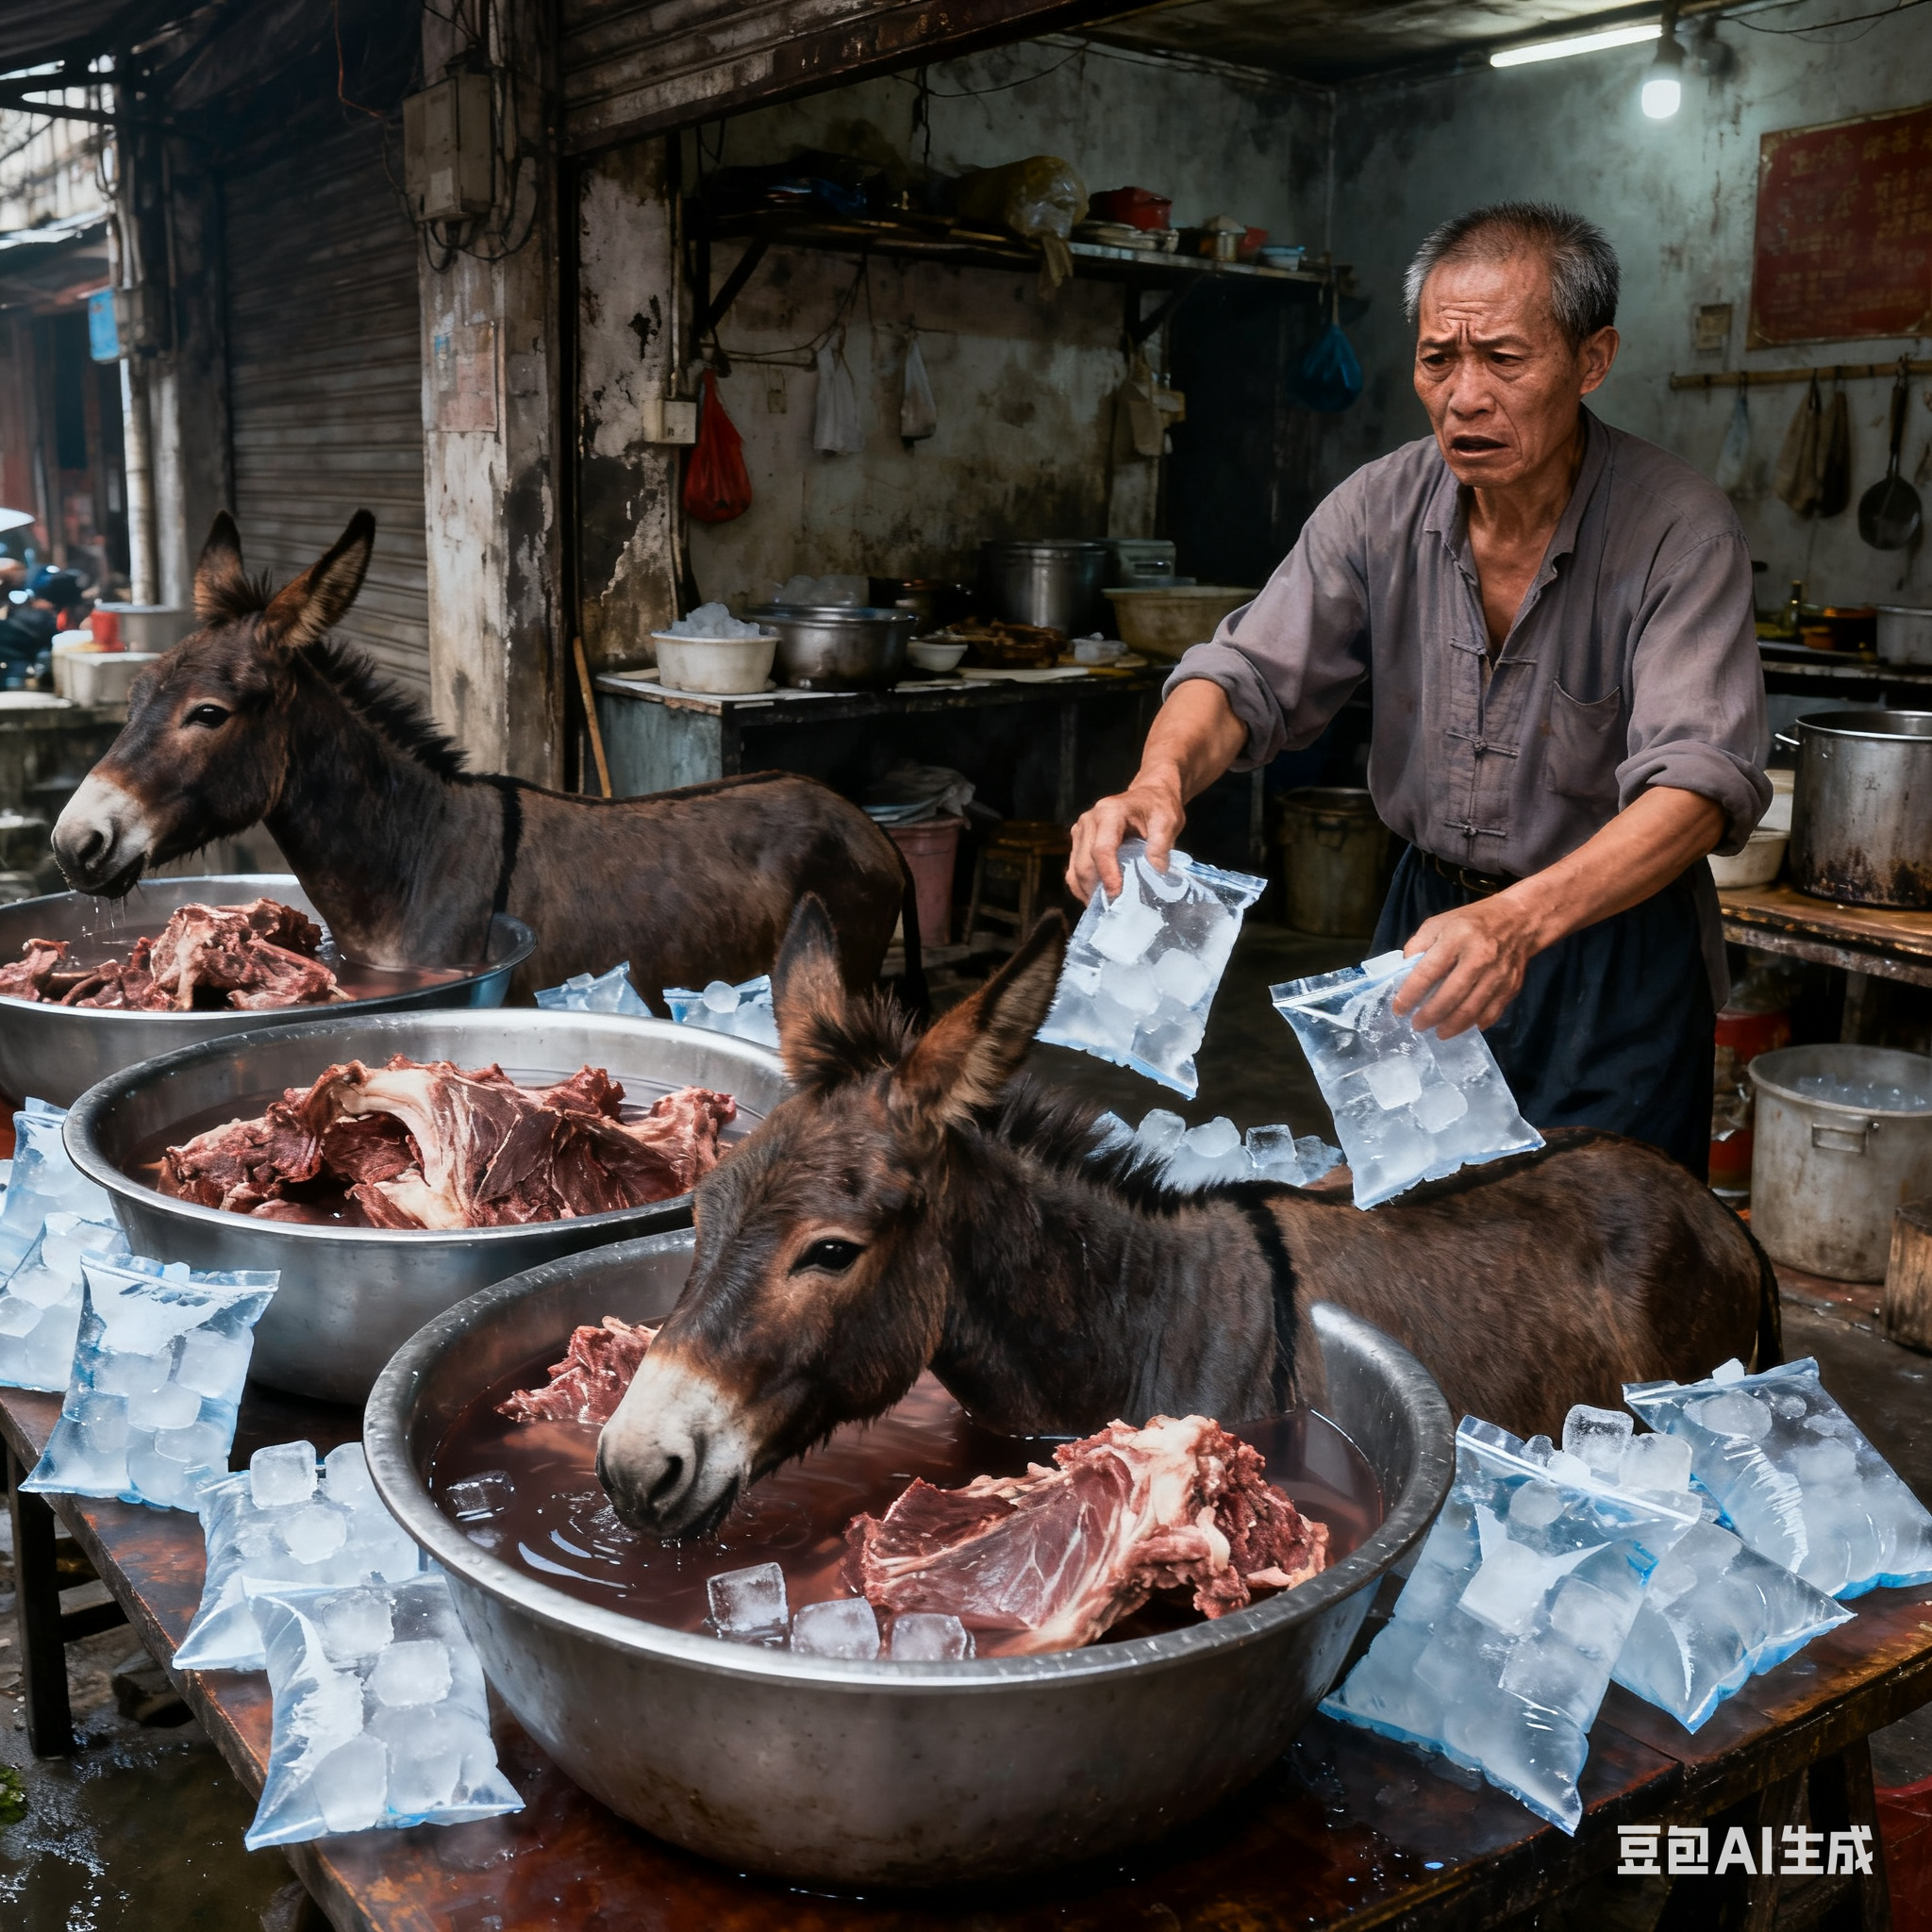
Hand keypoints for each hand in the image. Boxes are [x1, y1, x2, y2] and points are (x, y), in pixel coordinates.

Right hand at [1066, 772, 1184, 902]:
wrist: (1148, 795)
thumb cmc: (1159, 808)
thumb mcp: (1168, 821)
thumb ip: (1161, 845)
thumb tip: (1155, 872)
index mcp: (1109, 812)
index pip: (1101, 849)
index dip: (1108, 875)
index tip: (1117, 896)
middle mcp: (1088, 821)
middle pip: (1084, 864)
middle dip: (1097, 890)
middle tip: (1115, 910)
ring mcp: (1079, 832)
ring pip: (1075, 871)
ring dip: (1089, 892)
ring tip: (1107, 908)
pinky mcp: (1078, 843)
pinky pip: (1074, 871)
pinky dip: (1084, 888)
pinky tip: (1100, 899)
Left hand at [1390, 892, 1542, 1036]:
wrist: (1519, 919)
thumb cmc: (1472, 922)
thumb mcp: (1439, 923)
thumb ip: (1417, 946)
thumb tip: (1403, 974)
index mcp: (1457, 938)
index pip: (1428, 971)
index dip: (1410, 994)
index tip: (1399, 1009)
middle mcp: (1479, 956)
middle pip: (1451, 995)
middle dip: (1430, 1015)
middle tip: (1416, 1025)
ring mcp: (1498, 974)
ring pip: (1472, 1010)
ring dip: (1451, 1026)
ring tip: (1437, 1032)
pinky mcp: (1512, 986)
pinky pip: (1491, 1013)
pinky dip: (1475, 1024)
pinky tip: (1462, 1026)